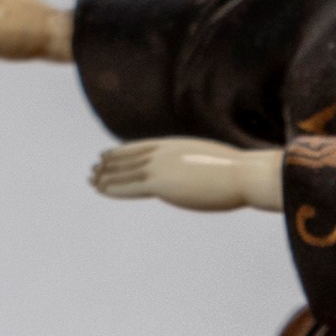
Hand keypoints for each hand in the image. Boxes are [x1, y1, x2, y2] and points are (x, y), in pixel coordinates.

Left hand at [91, 138, 283, 210]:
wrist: (245, 174)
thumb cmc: (239, 173)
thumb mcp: (216, 164)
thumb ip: (202, 167)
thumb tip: (207, 174)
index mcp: (176, 145)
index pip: (142, 147)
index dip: (123, 152)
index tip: (109, 154)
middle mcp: (164, 153)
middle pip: (130, 158)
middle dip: (110, 164)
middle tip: (94, 168)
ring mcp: (161, 167)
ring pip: (126, 172)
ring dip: (106, 177)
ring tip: (91, 180)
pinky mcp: (161, 184)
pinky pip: (130, 187)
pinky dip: (113, 188)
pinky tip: (101, 189)